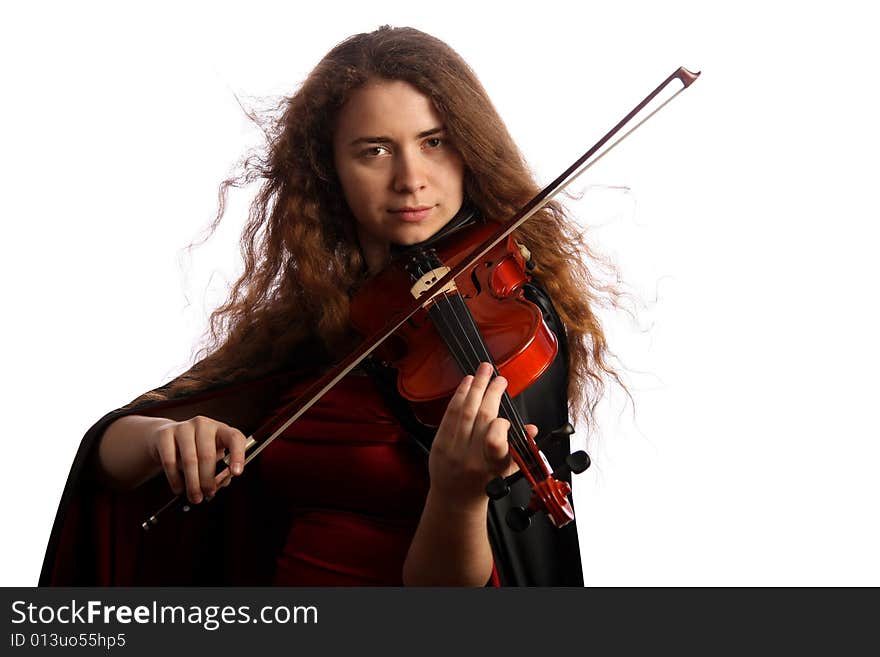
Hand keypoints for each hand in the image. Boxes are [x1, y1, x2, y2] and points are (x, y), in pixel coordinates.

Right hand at [147, 416, 246, 503]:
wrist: (166, 438)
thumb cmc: (195, 450)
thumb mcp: (212, 458)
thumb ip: (220, 471)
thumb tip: (219, 484)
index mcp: (221, 430)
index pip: (235, 438)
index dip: (238, 455)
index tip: (236, 473)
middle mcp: (203, 425)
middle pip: (208, 455)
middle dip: (208, 480)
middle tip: (208, 494)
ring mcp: (183, 427)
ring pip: (189, 460)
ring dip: (193, 483)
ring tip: (194, 496)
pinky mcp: (164, 434)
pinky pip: (170, 461)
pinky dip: (175, 480)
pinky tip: (179, 488)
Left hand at [428, 362, 531, 505]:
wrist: (456, 498)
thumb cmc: (484, 482)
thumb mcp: (507, 470)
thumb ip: (520, 449)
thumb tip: (531, 429)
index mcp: (491, 467)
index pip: (496, 441)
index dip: (501, 425)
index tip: (506, 418)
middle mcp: (471, 458)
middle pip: (480, 417)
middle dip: (490, 392)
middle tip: (498, 376)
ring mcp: (452, 450)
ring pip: (464, 412)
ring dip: (474, 387)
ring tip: (483, 371)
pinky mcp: (439, 444)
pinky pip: (449, 415)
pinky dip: (458, 396)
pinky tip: (466, 383)